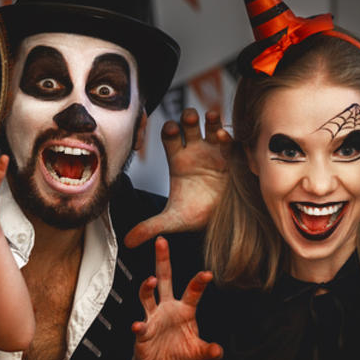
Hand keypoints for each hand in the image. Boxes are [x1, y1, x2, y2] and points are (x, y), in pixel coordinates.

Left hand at [124, 109, 230, 247]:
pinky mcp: (231, 158)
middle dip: (188, 118)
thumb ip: (150, 227)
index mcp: (178, 160)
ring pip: (211, 127)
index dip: (169, 129)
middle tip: (189, 119)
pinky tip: (223, 136)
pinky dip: (227, 135)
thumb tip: (127, 241)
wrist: (220, 223)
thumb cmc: (195, 216)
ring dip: (210, 120)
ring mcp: (214, 153)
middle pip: (188, 124)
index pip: (169, 135)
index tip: (171, 130)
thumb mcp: (172, 221)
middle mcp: (195, 152)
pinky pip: (229, 141)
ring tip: (209, 117)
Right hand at [131, 236, 222, 359]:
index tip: (207, 273)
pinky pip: (141, 326)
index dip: (199, 282)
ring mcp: (154, 317)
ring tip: (150, 281)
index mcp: (185, 309)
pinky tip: (138, 326)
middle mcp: (168, 307)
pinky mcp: (143, 330)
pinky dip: (139, 326)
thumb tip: (218, 351)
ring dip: (147, 288)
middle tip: (161, 241)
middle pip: (165, 279)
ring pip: (148, 296)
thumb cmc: (179, 353)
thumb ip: (207, 350)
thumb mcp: (197, 352)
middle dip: (163, 260)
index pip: (193, 291)